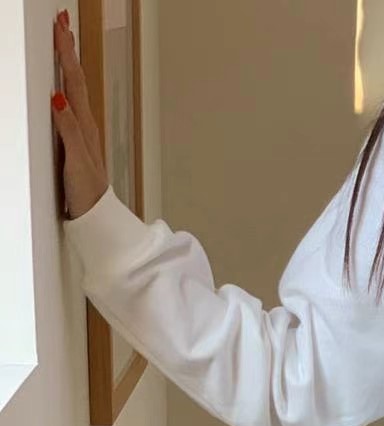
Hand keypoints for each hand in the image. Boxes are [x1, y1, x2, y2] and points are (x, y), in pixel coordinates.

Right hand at [51, 9, 108, 218]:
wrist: (96, 216)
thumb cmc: (87, 192)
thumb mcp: (75, 159)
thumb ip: (67, 129)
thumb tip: (58, 97)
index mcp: (83, 124)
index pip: (73, 81)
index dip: (66, 53)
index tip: (60, 27)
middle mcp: (84, 124)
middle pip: (76, 78)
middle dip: (68, 49)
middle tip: (62, 22)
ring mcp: (82, 131)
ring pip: (75, 88)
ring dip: (69, 64)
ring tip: (64, 42)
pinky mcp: (77, 139)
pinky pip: (72, 103)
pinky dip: (67, 85)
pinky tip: (63, 83)